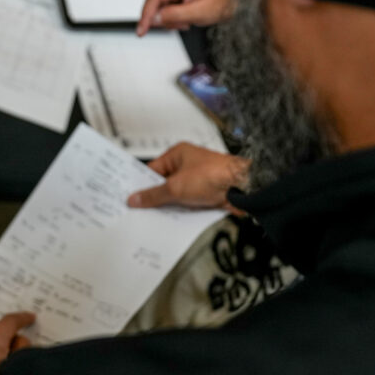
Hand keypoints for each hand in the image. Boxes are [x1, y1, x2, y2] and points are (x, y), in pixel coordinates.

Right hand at [127, 143, 249, 211]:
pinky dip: (182, 210)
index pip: (153, 170)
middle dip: (155, 197)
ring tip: (156, 217)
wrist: (243, 187)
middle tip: (140, 210)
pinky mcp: (207, 192)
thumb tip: (135, 199)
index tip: (131, 197)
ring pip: (176, 194)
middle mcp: (188, 164)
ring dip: (170, 205)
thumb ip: (154, 194)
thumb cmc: (214, 175)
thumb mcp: (176, 187)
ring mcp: (198, 179)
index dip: (142, 184)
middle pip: (164, 183)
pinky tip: (175, 220)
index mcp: (178, 154)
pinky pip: (189, 202)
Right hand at [136, 0, 234, 35]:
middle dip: (163, 18)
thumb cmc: (216, 4)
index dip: (146, 15)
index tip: (140, 30)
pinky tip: (183, 18)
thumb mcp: (197, 13)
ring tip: (185, 21)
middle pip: (153, 2)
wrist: (225, 2)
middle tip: (180, 25)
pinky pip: (161, 8)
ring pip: (156, 7)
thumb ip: (175, 15)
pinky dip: (170, 17)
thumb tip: (154, 18)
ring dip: (168, 19)